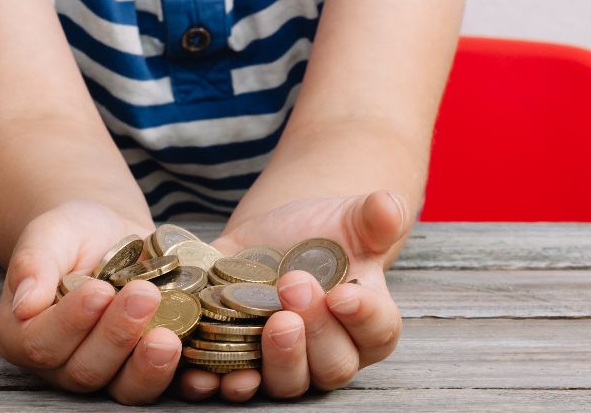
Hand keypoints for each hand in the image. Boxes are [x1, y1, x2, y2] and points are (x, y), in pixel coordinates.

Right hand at [0, 201, 183, 404]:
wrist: (111, 234)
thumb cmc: (72, 234)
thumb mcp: (49, 234)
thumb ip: (33, 264)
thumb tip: (24, 304)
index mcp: (26, 337)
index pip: (43, 344)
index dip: (71, 323)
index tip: (99, 290)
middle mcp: (64, 365)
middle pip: (87, 370)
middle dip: (117, 335)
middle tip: (144, 295)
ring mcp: (109, 373)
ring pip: (125, 387)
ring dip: (149, 366)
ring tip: (170, 336)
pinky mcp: (149, 370)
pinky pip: (166, 387)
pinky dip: (184, 381)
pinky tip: (201, 370)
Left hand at [174, 190, 409, 401]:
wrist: (273, 240)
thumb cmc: (323, 233)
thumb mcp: (350, 218)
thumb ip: (375, 216)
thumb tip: (388, 207)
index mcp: (366, 321)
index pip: (378, 332)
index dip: (363, 317)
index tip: (342, 292)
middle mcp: (329, 353)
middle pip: (333, 365)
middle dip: (316, 330)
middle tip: (293, 287)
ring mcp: (283, 364)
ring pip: (289, 383)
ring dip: (277, 361)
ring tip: (266, 326)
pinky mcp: (240, 362)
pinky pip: (232, 385)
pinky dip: (216, 383)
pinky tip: (202, 370)